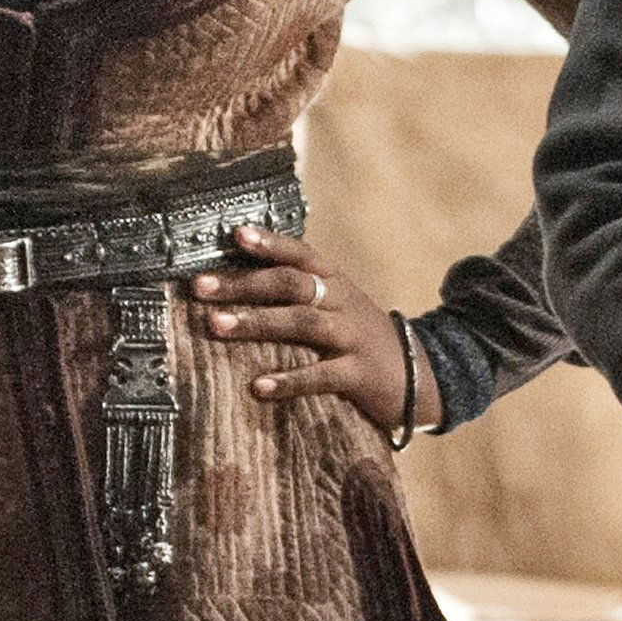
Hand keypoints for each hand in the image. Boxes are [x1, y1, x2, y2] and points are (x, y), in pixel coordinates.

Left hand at [192, 225, 416, 430]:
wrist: (420, 377)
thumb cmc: (359, 339)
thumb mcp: (337, 306)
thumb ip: (300, 293)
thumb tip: (234, 282)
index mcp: (336, 282)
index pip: (301, 254)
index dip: (271, 243)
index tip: (235, 234)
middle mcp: (344, 302)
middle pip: (293, 284)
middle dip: (244, 284)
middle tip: (200, 287)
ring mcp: (353, 336)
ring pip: (303, 322)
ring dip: (257, 322)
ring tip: (216, 325)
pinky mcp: (359, 373)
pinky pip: (322, 375)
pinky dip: (289, 380)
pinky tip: (259, 386)